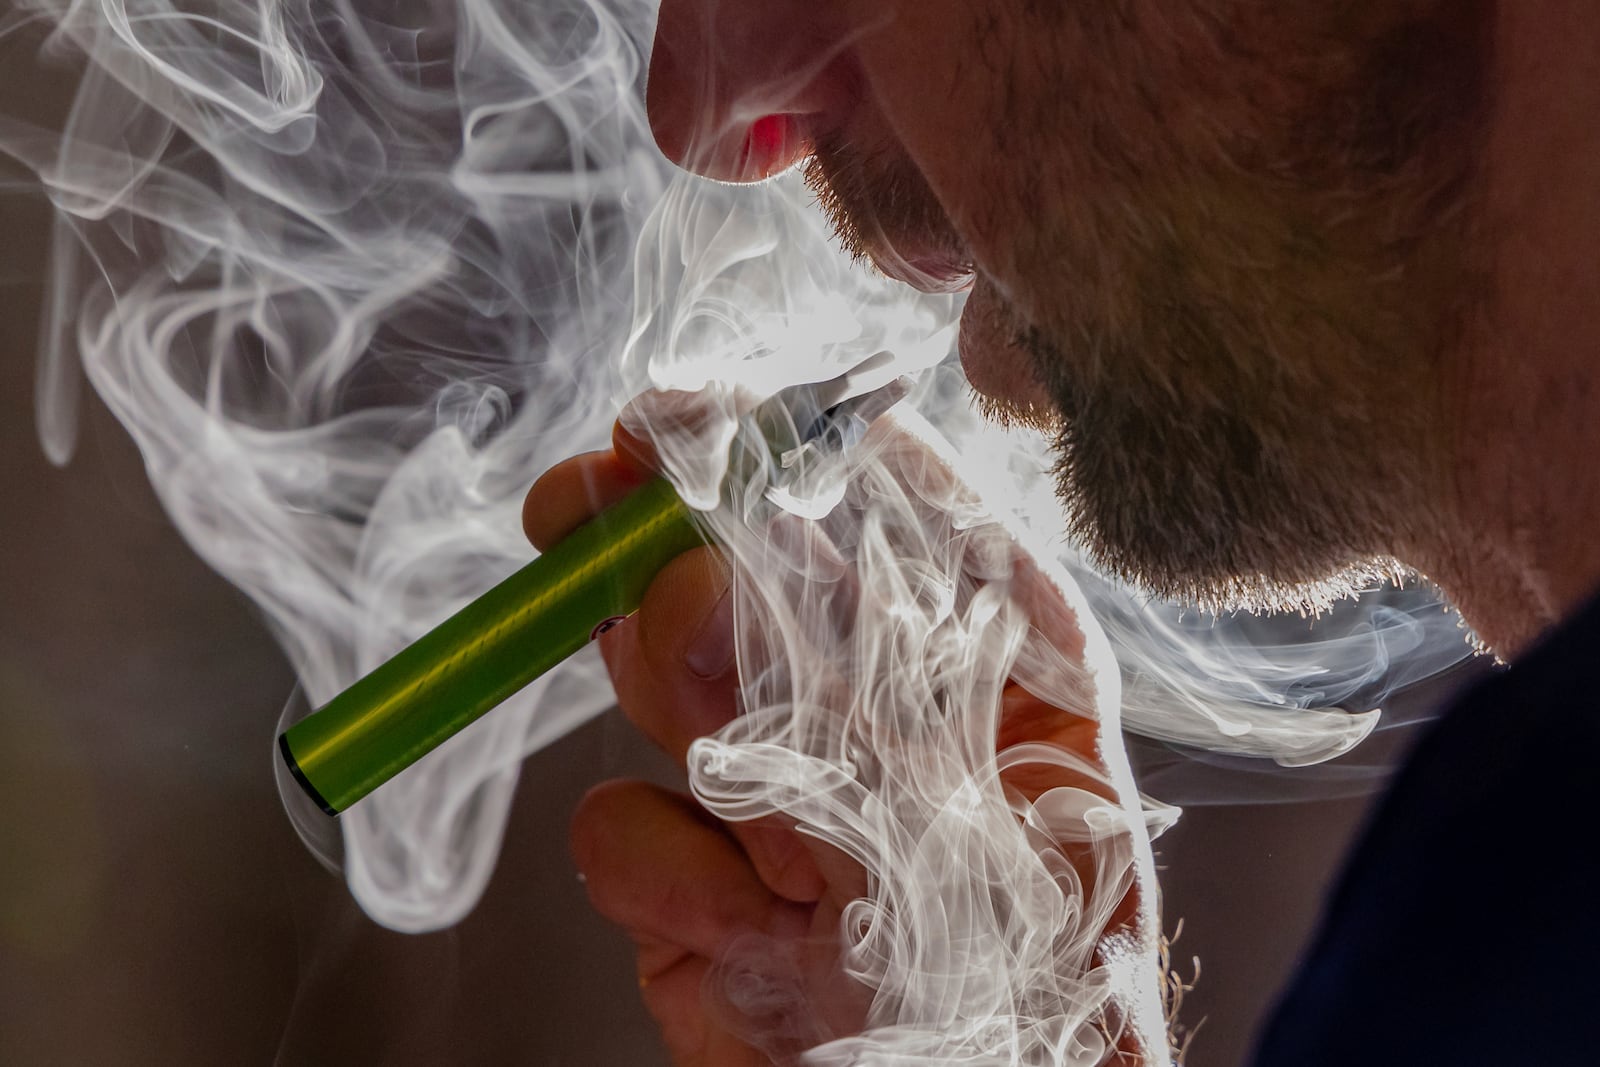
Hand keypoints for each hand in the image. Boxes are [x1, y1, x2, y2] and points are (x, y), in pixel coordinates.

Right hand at [523, 404, 1151, 1064]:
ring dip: (675, 709)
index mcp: (989, 656)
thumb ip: (839, 698)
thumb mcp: (972, 817)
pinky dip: (667, 877)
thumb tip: (691, 583)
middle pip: (740, 572)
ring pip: (658, 681)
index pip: (874, 504)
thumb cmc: (1046, 986)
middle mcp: (874, 709)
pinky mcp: (692, 893)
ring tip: (748, 784)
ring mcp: (773, 796)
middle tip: (586, 509)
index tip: (661, 419)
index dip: (762, 452)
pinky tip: (753, 930)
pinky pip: (621, 832)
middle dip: (663, 544)